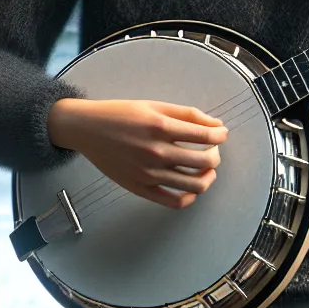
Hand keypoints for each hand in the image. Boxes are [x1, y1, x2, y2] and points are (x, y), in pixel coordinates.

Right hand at [46, 98, 228, 209]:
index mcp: (160, 127)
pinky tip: (192, 186)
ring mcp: (148, 174)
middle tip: (213, 150)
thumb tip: (216, 126)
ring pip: (194, 185)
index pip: (205, 136)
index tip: (221, 134)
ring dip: (208, 176)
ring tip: (206, 169)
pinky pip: (174, 201)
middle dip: (216, 155)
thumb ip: (187, 115)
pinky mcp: (140, 188)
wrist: (87, 129)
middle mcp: (156, 152)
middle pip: (204, 161)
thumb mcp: (154, 106)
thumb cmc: (120, 114)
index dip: (220, 135)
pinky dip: (190, 197)